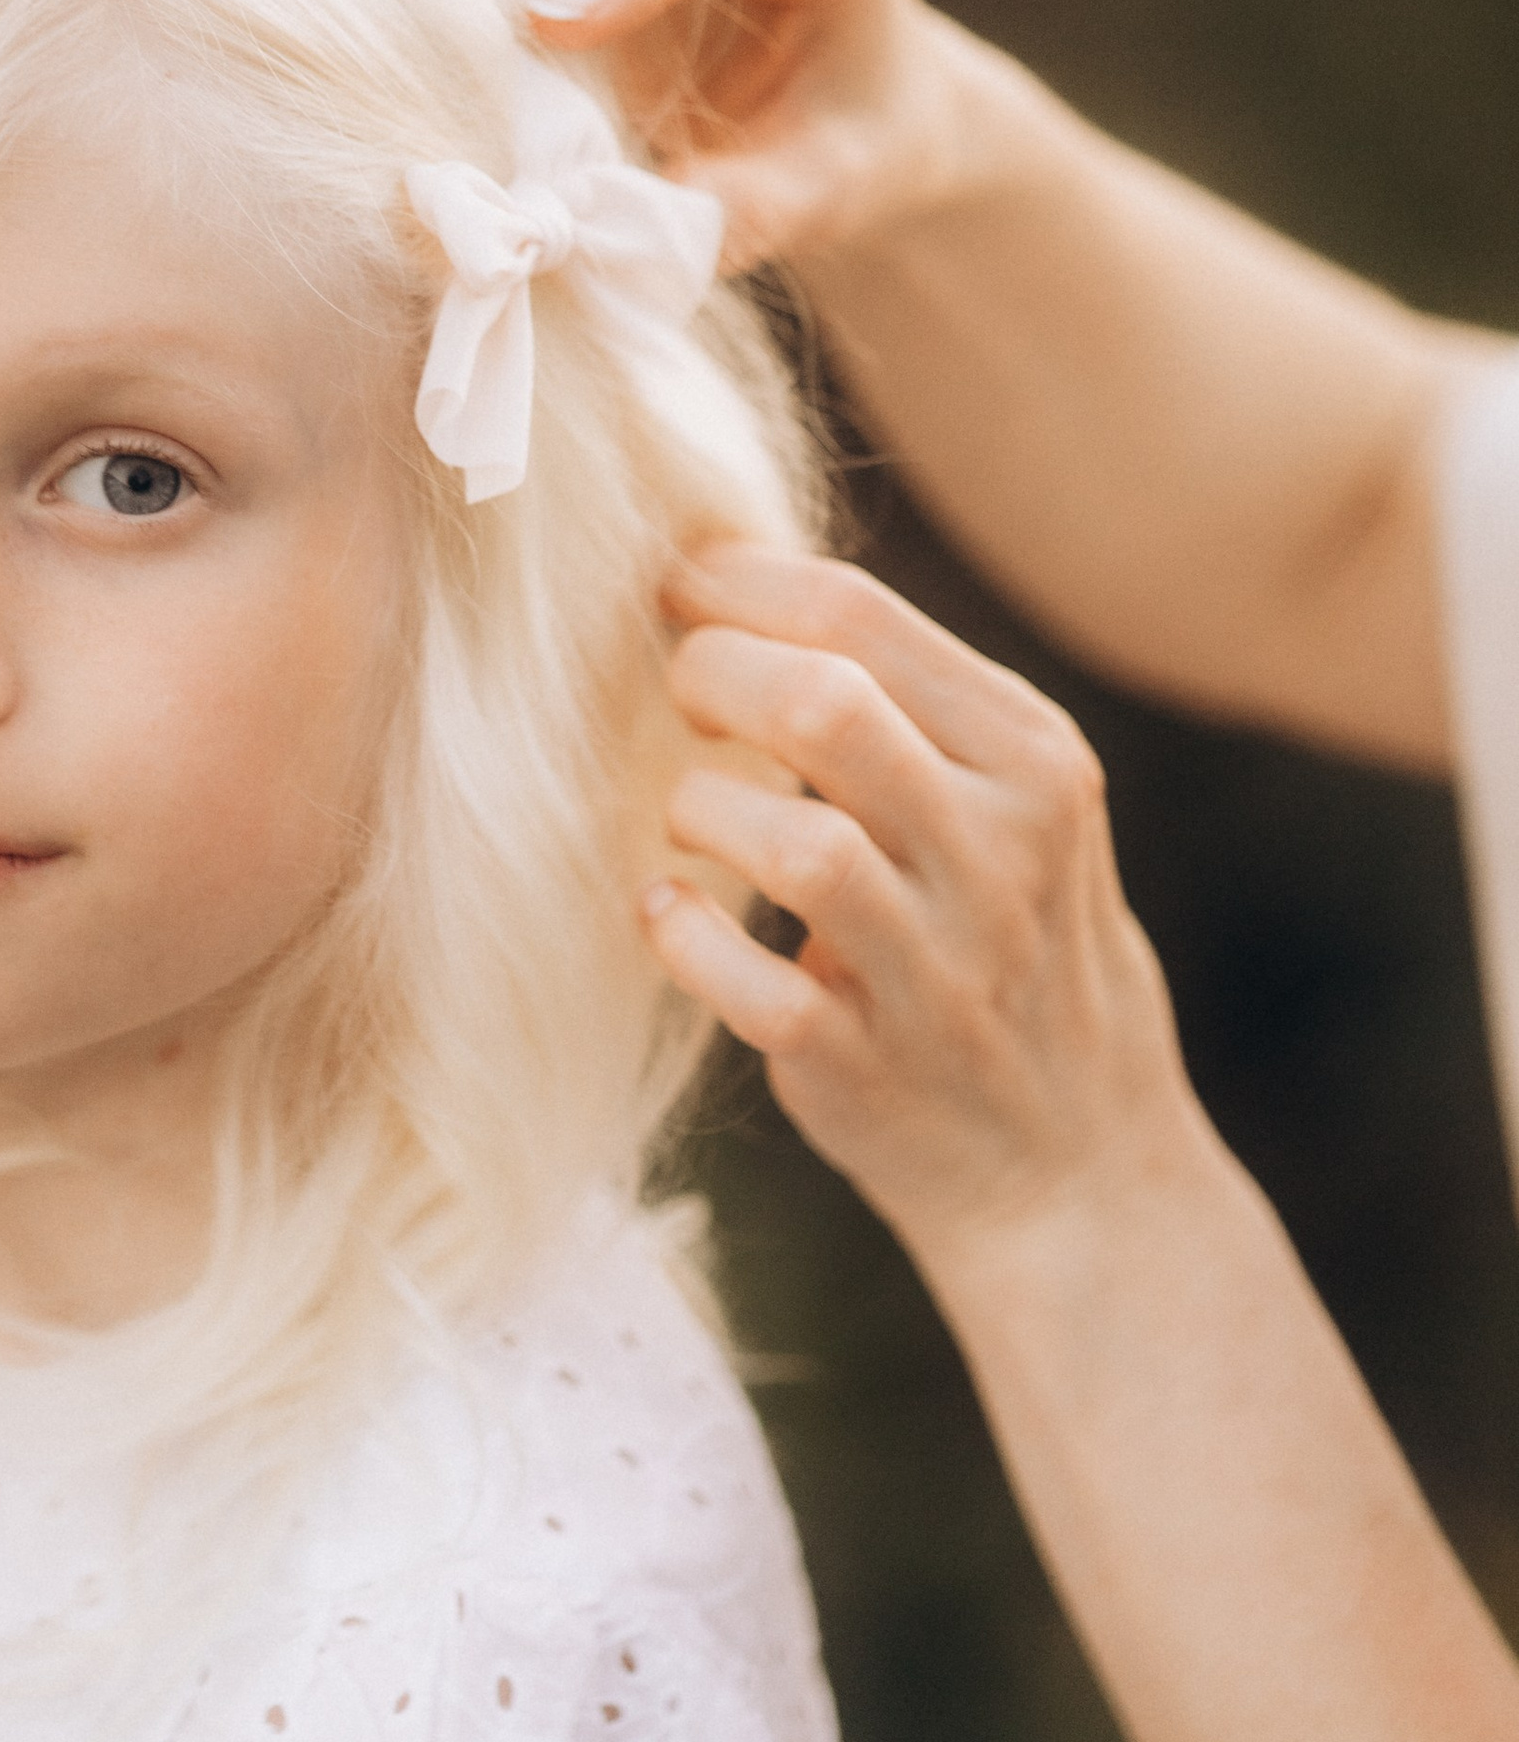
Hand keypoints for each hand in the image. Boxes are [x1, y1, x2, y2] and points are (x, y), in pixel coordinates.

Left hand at [640, 544, 1221, 1282]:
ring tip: (690, 817)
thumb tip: (735, 581)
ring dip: (702, 810)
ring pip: (798, 846)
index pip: (862, 618)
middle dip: (714, 674)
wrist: (1074, 1160)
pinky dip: (687, 938)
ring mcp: (939, 970)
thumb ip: (908, 699)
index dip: (737, 585)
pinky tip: (667, 911)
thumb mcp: (1015, 800)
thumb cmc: (1009, 939)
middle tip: (677, 690)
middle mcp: (1000, 855)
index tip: (676, 588)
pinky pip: (752, 986)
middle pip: (826, 706)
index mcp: (1033, 760)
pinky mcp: (865, 1067)